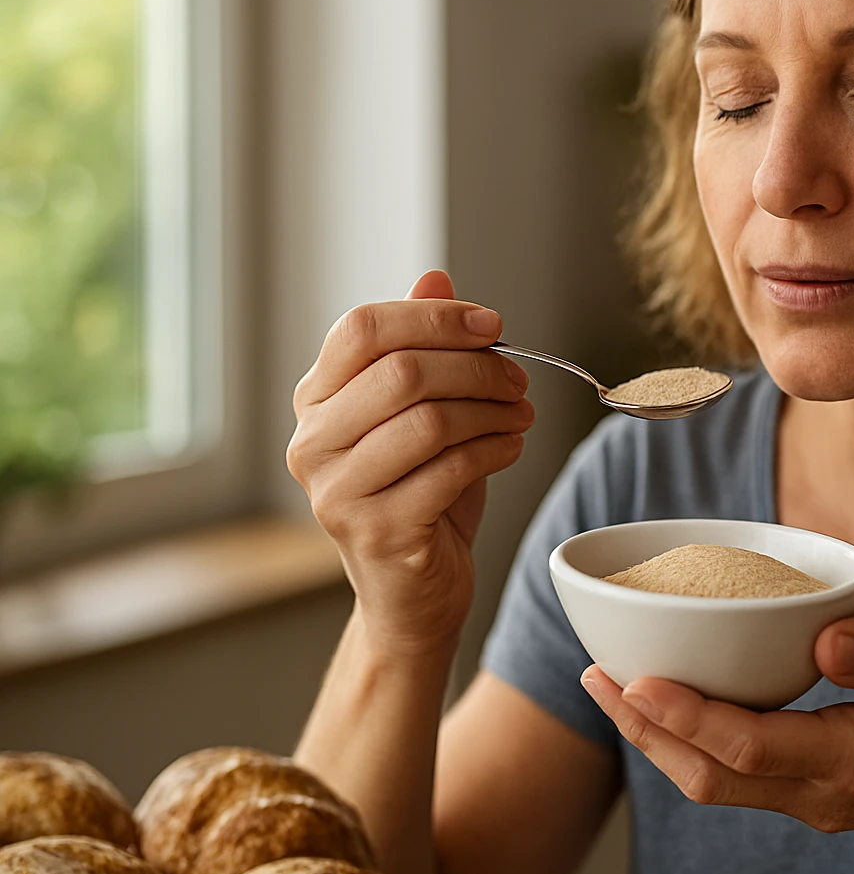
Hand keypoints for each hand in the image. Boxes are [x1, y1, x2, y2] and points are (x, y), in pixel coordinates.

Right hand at [287, 270, 534, 654]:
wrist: (414, 596)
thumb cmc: (421, 496)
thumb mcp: (423, 414)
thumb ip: (422, 347)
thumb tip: (435, 278)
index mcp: (316, 401)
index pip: (363, 328)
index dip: (435, 318)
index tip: (494, 325)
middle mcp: (311, 443)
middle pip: (401, 371)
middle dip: (477, 367)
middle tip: (519, 381)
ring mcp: (337, 491)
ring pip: (429, 420)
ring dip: (492, 410)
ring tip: (522, 415)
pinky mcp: (376, 531)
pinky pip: (449, 470)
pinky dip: (495, 450)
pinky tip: (512, 447)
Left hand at [581, 615, 853, 873]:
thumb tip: (826, 636)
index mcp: (852, 763)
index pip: (750, 746)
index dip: (687, 714)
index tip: (637, 678)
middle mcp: (815, 791)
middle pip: (707, 771)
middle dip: (644, 727)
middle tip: (595, 675)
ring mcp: (804, 798)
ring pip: (709, 778)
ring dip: (654, 735)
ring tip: (607, 684)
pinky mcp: (800, 790)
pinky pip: (727, 772)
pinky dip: (685, 737)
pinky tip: (664, 701)